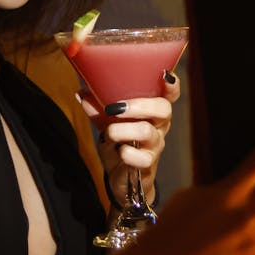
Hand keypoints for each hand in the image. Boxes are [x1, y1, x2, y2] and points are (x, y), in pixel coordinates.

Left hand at [77, 71, 179, 207]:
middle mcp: (158, 126)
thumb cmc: (120, 144)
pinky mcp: (147, 164)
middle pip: (163, 109)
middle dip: (139, 105)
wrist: (122, 178)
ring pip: (148, 132)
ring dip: (123, 130)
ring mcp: (154, 145)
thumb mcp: (108, 124)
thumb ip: (98, 110)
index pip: (170, 95)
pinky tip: (119, 152)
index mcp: (153, 111)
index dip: (172, 85)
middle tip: (115, 109)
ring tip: (109, 133)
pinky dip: (127, 154)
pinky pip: (141, 158)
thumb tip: (83, 93)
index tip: (164, 75)